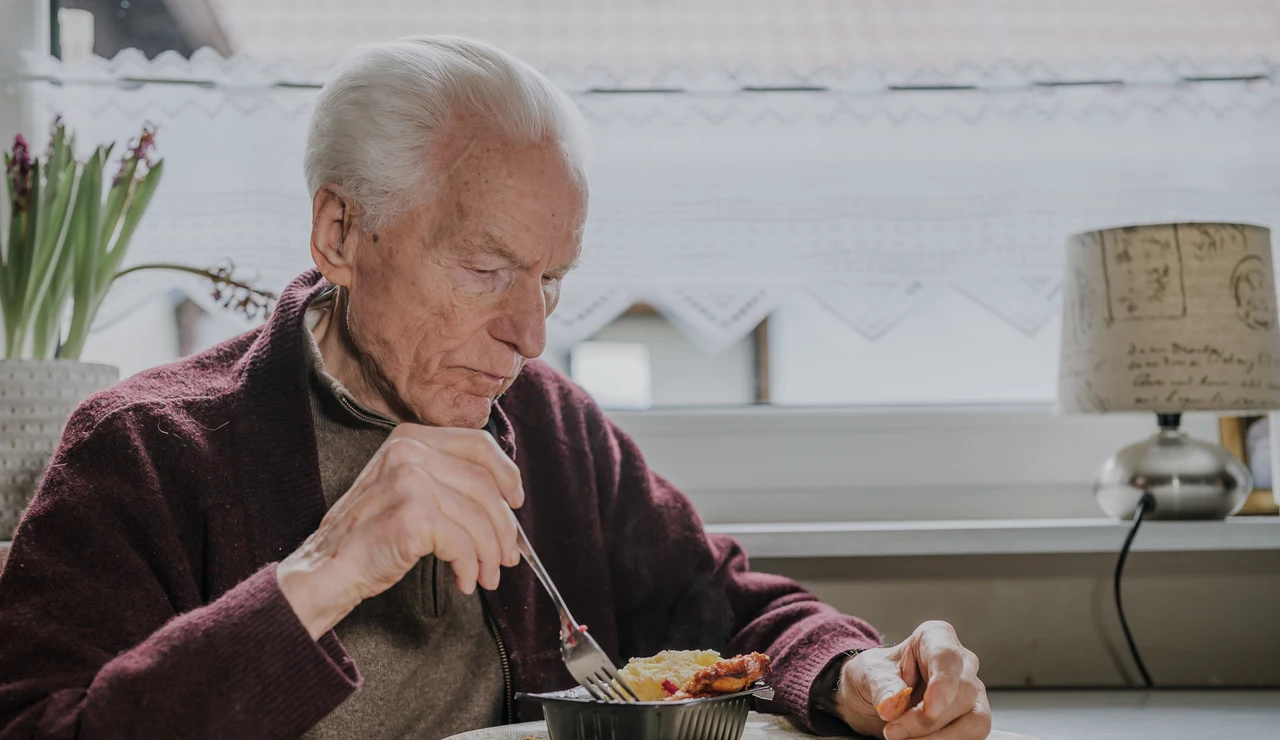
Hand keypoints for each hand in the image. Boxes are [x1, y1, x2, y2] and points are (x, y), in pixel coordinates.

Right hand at [277, 424, 523, 638]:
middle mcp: (409, 452)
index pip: (478, 445)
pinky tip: (464, 581)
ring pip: (478, 517)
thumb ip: (445, 479)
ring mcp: (410, 481)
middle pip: (485, 485)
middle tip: (507, 556)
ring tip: (486, 576)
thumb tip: (505, 499)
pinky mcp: (413, 516)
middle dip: (503, 526)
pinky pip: (463, 544)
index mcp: (410, 438)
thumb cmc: (368, 536)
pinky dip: (470, 567)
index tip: (516, 502)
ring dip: (489, 553)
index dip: (506, 474)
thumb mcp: (405, 489)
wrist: (325, 570)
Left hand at [833, 621, 989, 739]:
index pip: (947, 656)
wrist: (873, 699)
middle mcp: (961, 664)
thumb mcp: (868, 674)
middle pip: (961, 694)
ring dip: (938, 738)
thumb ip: (881, 685)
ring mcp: (971, 694)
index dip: (942, 684)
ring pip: (974, 720)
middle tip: (893, 732)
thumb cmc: (876, 677)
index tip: (930, 711)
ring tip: (902, 739)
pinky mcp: (972, 721)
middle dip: (926, 720)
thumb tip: (891, 704)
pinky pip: (972, 737)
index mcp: (936, 638)